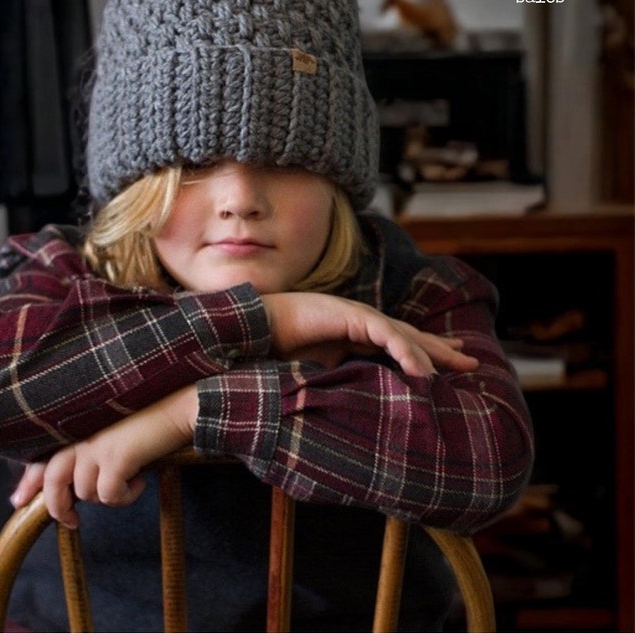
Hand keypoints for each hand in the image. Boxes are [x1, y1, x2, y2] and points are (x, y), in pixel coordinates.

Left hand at [11, 385, 197, 528]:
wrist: (180, 405)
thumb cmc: (152, 416)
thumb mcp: (114, 430)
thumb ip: (92, 446)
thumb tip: (76, 482)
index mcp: (78, 425)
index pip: (43, 455)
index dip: (29, 481)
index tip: (18, 501)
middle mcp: (82, 434)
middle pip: (53, 480)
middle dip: (58, 507)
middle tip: (73, 522)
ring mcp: (97, 445)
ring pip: (86, 493)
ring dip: (107, 496)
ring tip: (129, 482)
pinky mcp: (116, 457)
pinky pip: (110, 496)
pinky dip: (125, 496)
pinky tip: (140, 481)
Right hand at [262, 292, 477, 376]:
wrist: (255, 331)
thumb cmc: (279, 352)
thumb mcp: (321, 373)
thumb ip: (344, 383)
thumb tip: (360, 413)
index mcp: (353, 335)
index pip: (397, 342)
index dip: (423, 352)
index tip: (448, 365)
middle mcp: (360, 322)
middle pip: (410, 335)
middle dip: (440, 348)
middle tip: (471, 360)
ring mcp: (355, 315)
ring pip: (403, 334)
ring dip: (431, 352)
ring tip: (459, 367)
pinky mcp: (348, 314)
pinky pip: (385, 333)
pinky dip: (406, 351)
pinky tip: (423, 370)